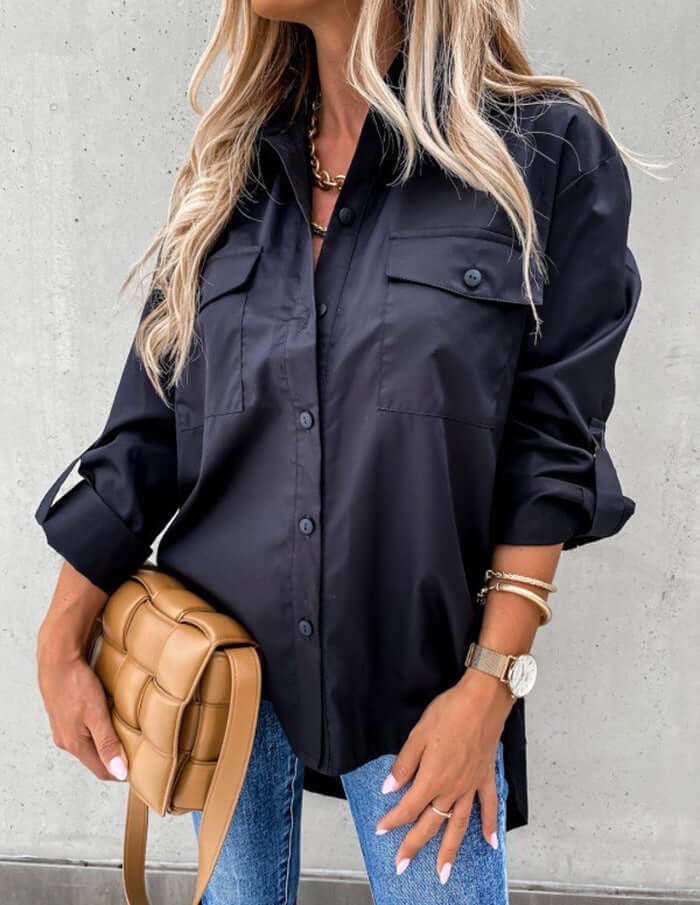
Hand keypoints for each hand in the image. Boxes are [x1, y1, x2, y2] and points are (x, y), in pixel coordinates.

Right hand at [36, 615, 127, 781]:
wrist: (56, 659)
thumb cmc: (75, 684)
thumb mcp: (96, 715)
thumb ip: (108, 744)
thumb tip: (119, 772)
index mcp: (74, 744)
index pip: (102, 770)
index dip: (121, 772)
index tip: (140, 768)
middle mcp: (66, 740)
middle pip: (96, 757)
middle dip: (116, 757)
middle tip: (139, 750)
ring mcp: (63, 727)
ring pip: (90, 742)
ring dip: (107, 741)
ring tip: (127, 733)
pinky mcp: (64, 715)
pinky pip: (84, 729)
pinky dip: (98, 728)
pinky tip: (109, 717)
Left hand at [375, 668, 512, 883]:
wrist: (482, 701)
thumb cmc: (448, 713)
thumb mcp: (418, 735)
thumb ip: (404, 765)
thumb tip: (389, 789)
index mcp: (432, 778)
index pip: (409, 807)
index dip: (393, 820)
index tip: (381, 831)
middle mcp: (452, 789)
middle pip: (431, 824)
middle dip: (414, 845)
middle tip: (402, 866)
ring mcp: (471, 785)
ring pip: (459, 825)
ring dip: (450, 851)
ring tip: (443, 873)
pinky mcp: (486, 777)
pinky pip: (489, 807)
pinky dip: (490, 825)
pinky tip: (490, 843)